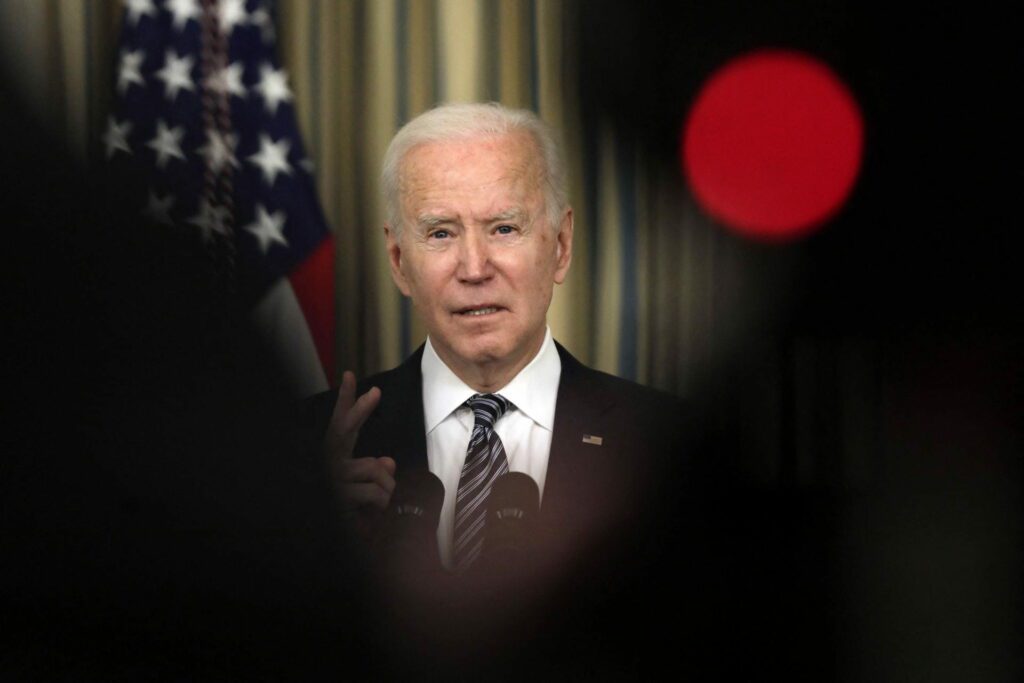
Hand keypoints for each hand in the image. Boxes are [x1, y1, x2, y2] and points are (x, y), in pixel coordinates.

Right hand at [324, 371, 395, 531]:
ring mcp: (330, 479)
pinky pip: (373, 492)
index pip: (339, 426)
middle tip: (375, 392)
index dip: (346, 402)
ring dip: (387, 487)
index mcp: (334, 459)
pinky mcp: (336, 496)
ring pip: (373, 468)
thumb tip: (387, 460)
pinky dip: (382, 504)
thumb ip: (373, 471)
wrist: (327, 542)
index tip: (350, 375)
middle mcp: (327, 464)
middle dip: (359, 409)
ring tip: (382, 506)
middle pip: (343, 429)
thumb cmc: (349, 514)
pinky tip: (376, 516)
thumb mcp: (365, 490)